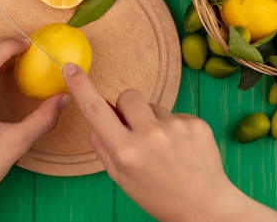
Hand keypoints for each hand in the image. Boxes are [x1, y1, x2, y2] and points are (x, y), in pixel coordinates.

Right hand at [62, 63, 276, 221]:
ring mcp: (175, 127)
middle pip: (128, 96)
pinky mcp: (196, 123)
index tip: (71, 68)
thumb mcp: (122, 179)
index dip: (81, 87)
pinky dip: (174, 127)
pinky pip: (175, 114)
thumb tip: (93, 121)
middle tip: (135, 129)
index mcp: (126, 151)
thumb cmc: (159, 197)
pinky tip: (181, 148)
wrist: (205, 207)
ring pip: (153, 105)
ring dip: (153, 119)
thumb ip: (104, 148)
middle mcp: (150, 135)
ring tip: (164, 147)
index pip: (96, 111)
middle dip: (127, 107)